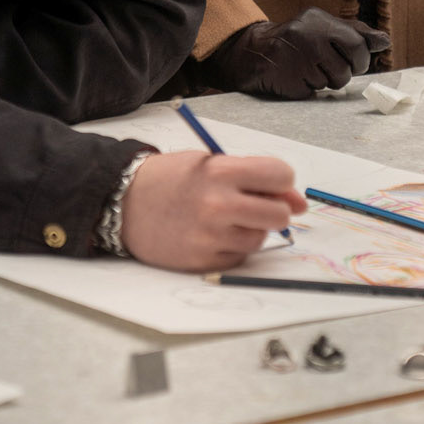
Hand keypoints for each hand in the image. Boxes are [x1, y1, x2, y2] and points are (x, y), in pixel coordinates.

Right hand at [120, 149, 305, 271]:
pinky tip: (211, 234)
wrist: (124, 203)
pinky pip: (240, 257)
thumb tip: (299, 203)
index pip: (280, 175)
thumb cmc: (171, 179)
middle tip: (254, 205)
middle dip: (274, 209)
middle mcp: (218, 205)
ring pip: (261, 239)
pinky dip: (233, 247)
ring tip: (224, 218)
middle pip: (280, 214)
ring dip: (252, 229)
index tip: (271, 184)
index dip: (281, 181)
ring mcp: (211, 237)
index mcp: (221, 172)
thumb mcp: (209, 163)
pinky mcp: (204, 260)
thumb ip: (254, 178)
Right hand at [202, 8, 390, 97]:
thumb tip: (385, 41)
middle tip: (330, 69)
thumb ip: (354, 33)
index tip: (352, 61)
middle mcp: (307, 35)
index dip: (359, 59)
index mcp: (319, 19)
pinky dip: (307, 89)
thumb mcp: (323, 28)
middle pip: (348, 67)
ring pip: (332, 82)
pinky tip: (295, 78)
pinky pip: (313, 92)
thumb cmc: (296, 42)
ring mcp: (296, 57)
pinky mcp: (287, 78)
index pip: (357, 44)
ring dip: (324, 82)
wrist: (252, 52)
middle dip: (344, 73)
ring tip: (307, 71)